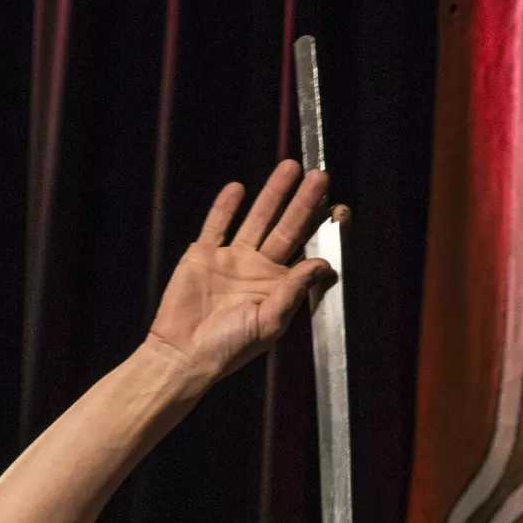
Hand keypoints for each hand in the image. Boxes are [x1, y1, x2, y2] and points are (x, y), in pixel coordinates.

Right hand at [144, 160, 338, 390]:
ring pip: (257, 219)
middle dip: (303, 202)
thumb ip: (294, 291)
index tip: (339, 209)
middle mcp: (258, 269)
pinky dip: (226, 207)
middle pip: (286, 227)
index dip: (322, 230)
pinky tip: (238, 189)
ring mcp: (231, 260)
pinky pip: (216, 225)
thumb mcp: (269, 323)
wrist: (183, 353)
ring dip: (272, 194)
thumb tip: (322, 264)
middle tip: (319, 177)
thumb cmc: (227, 348)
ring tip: (289, 169)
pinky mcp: (203, 255)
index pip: (307, 251)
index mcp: (278, 287)